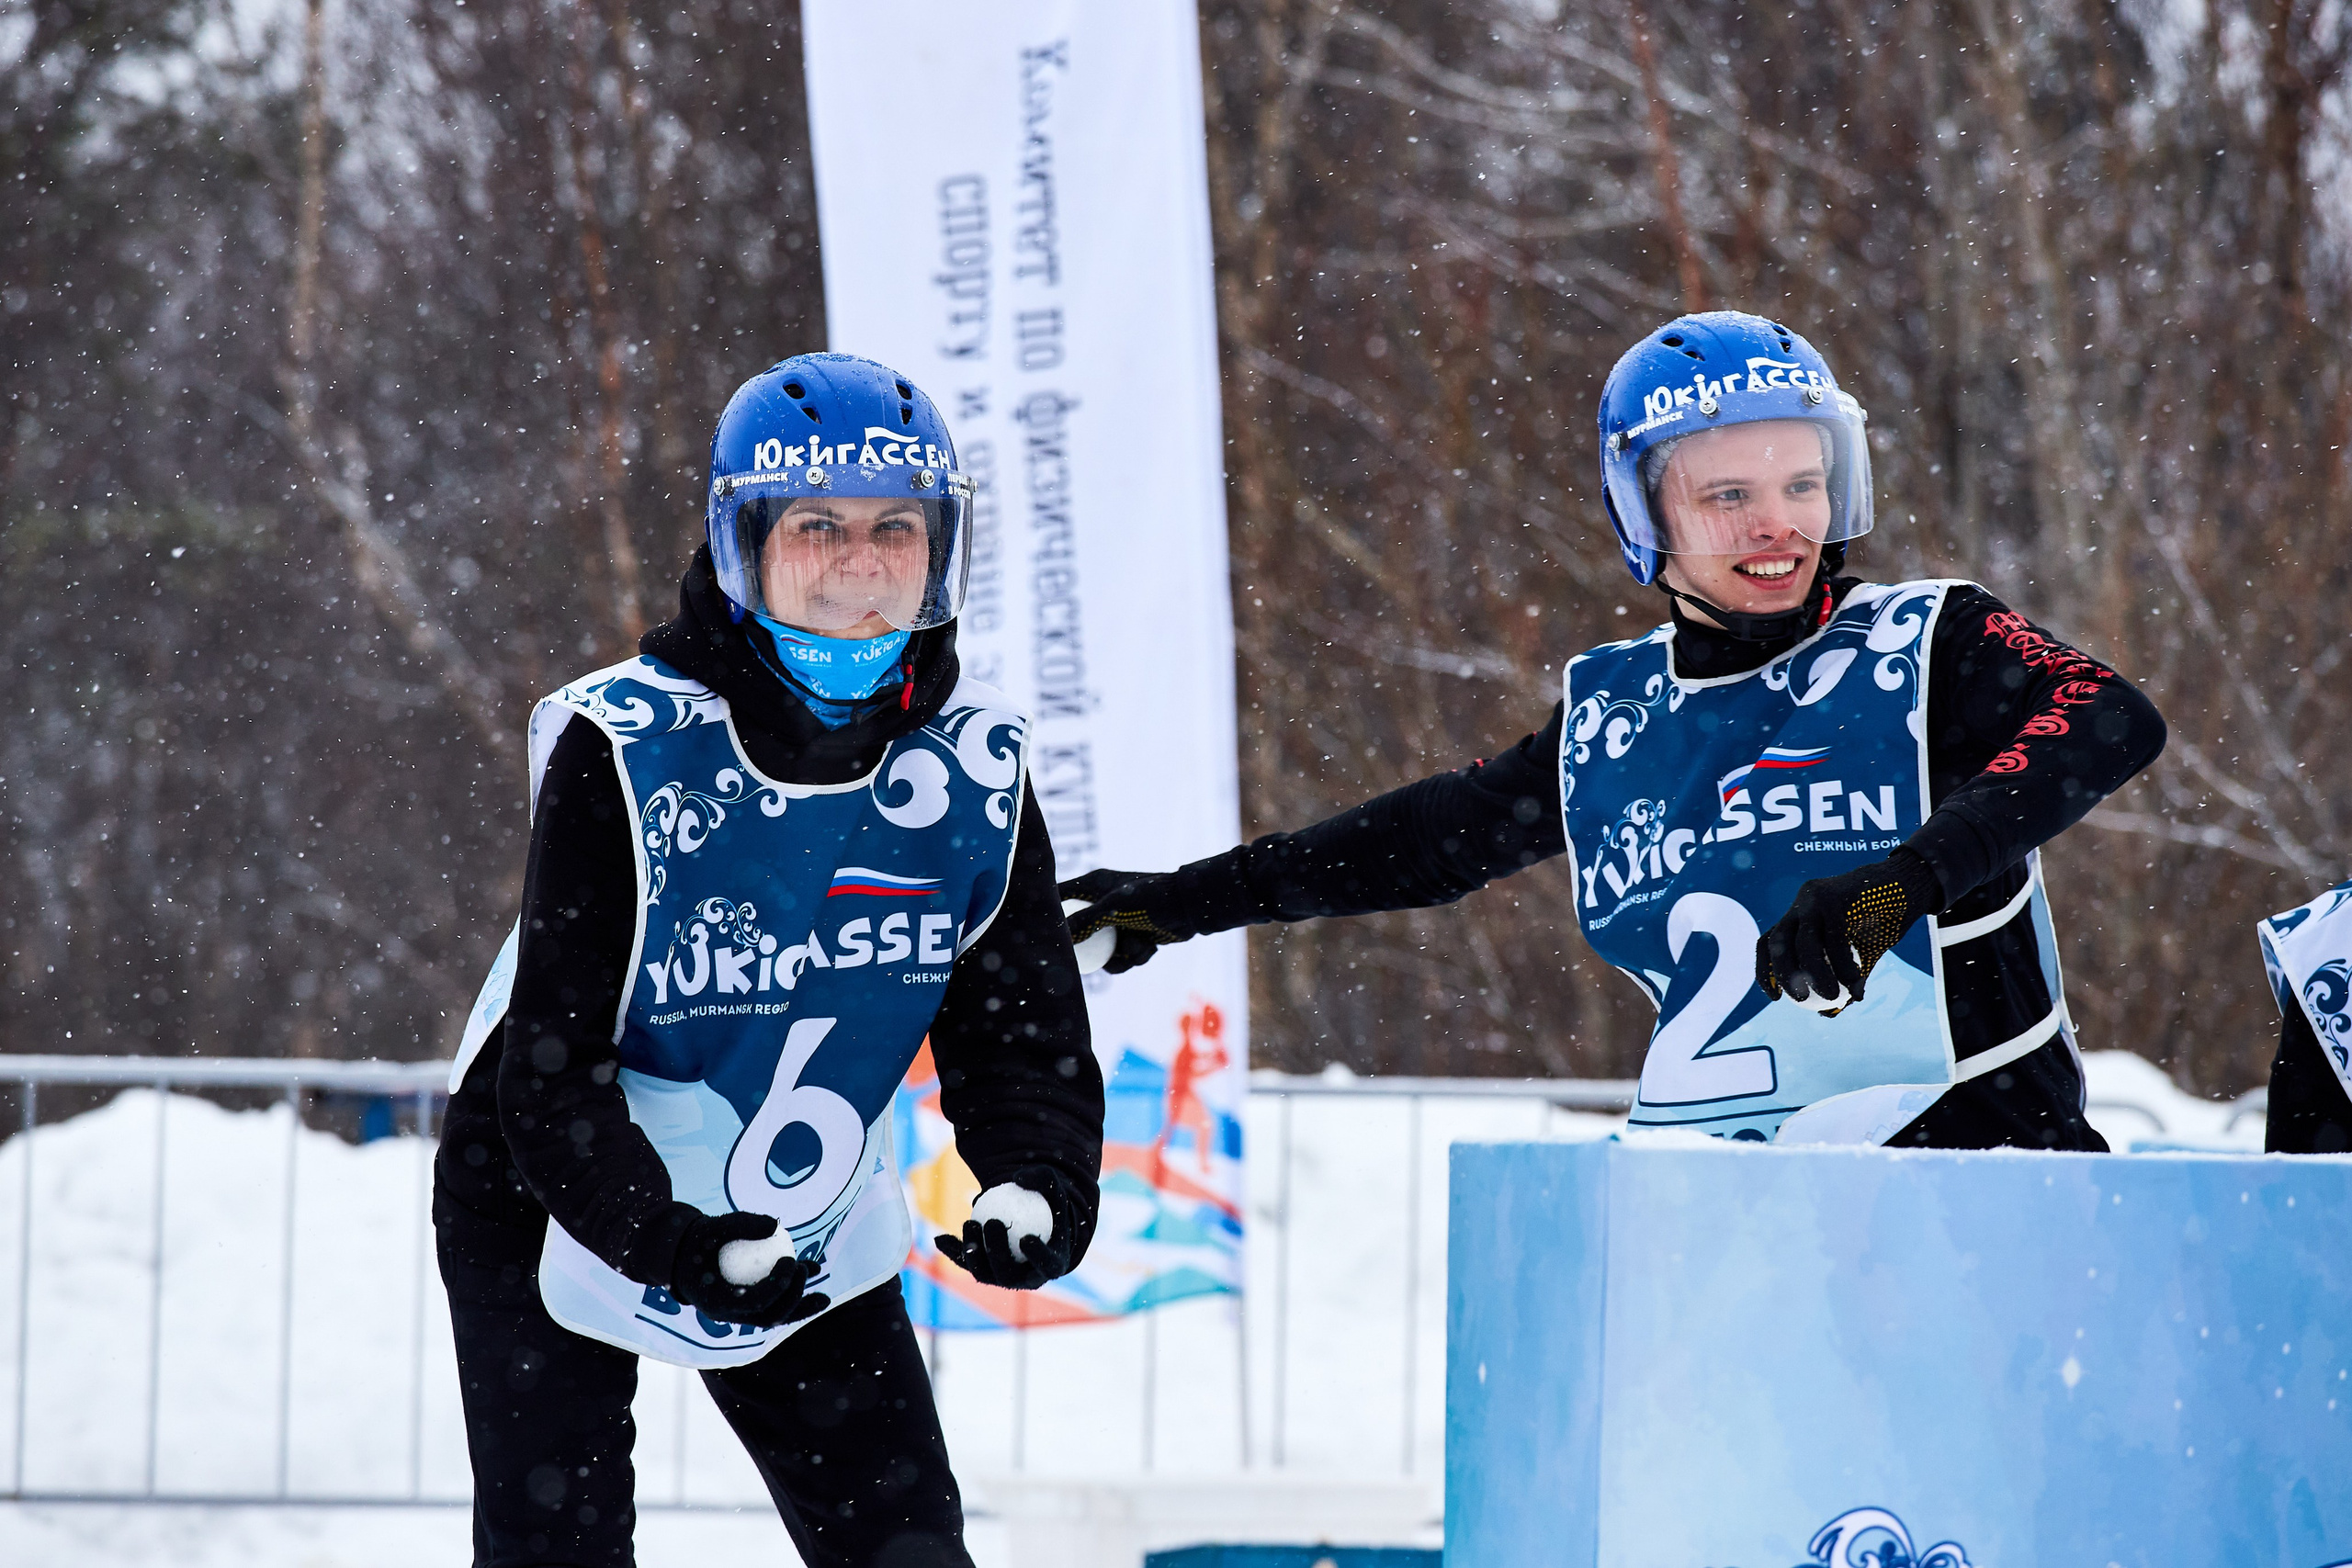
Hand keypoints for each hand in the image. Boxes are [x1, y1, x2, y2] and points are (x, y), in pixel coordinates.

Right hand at [669, 1211, 828, 1327]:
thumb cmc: (702, 1239)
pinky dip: (793, 1295)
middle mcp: (730, 1315)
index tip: (790, 1262)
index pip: (754, 1303)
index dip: (777, 1287)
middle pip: (769, 1317)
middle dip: (793, 1297)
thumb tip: (774, 1225)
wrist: (685, 1255)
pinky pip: (775, 1305)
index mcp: (717, 1302)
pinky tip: (812, 1275)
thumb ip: (743, 1224)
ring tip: (824, 1297)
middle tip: (803, 1270)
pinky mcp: (750, 1306)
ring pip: (774, 1318)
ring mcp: (740, 1313)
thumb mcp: (717, 1225)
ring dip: (800, 1307)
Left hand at [935, 1179, 1075, 1289]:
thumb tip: (1018, 1177)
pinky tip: (940, 1238)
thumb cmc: (1048, 1205)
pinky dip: (953, 1251)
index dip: (1038, 1257)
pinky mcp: (982, 1272)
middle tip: (993, 1223)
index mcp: (1051, 1265)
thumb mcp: (1054, 1188)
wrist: (1034, 1220)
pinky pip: (965, 1263)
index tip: (1027, 1238)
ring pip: (983, 1273)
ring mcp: (1001, 1279)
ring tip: (970, 1222)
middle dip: (998, 1252)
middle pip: (1009, 1275)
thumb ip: (1042, 1179)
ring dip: (974, 1251)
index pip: (1046, 1266)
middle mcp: (1025, 1279)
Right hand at [1059, 868, 1182, 974]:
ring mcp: (1119, 921)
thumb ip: (1085, 921)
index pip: (1060, 896)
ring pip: (1103, 951)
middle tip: (1090, 961)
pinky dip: (1136, 956)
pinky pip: (1124, 955)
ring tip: (1136, 946)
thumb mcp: (1114, 908)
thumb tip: (1059, 937)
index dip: (1049, 912)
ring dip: (1120, 956)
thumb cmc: (1151, 899)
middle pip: (1080, 932)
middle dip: (1089, 951)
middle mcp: (1103, 903)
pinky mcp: (1134, 935)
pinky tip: (1150, 946)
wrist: (1190, 907)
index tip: (1041, 932)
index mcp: (1094, 886)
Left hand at [1755, 849, 1942, 1015]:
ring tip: (1832, 996)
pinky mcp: (1835, 898)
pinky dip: (1843, 964)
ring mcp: (1815, 899)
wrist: (1906, 888)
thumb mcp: (1857, 953)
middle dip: (1784, 973)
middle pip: (1778, 942)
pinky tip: (1855, 981)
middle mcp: (1801, 905)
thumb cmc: (1878, 923)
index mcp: (1798, 915)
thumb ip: (1840, 977)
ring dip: (1816, 974)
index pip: (1768, 942)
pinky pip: (1834, 939)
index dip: (1764, 971)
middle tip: (1800, 999)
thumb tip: (1827, 1013)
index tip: (1774, 998)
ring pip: (1805, 943)